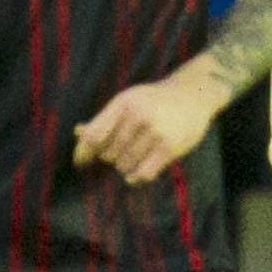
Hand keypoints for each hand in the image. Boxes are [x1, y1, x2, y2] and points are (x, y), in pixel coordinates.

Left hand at [74, 67, 226, 184]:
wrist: (192, 94)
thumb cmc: (154, 101)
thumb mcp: (128, 102)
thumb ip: (104, 119)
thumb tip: (78, 133)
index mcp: (123, 103)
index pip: (94, 136)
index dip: (83, 153)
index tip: (80, 164)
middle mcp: (138, 115)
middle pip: (108, 153)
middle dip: (110, 157)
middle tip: (121, 152)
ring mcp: (155, 131)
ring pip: (124, 165)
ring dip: (125, 167)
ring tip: (134, 157)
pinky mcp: (170, 147)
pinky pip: (143, 173)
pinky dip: (136, 177)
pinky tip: (135, 175)